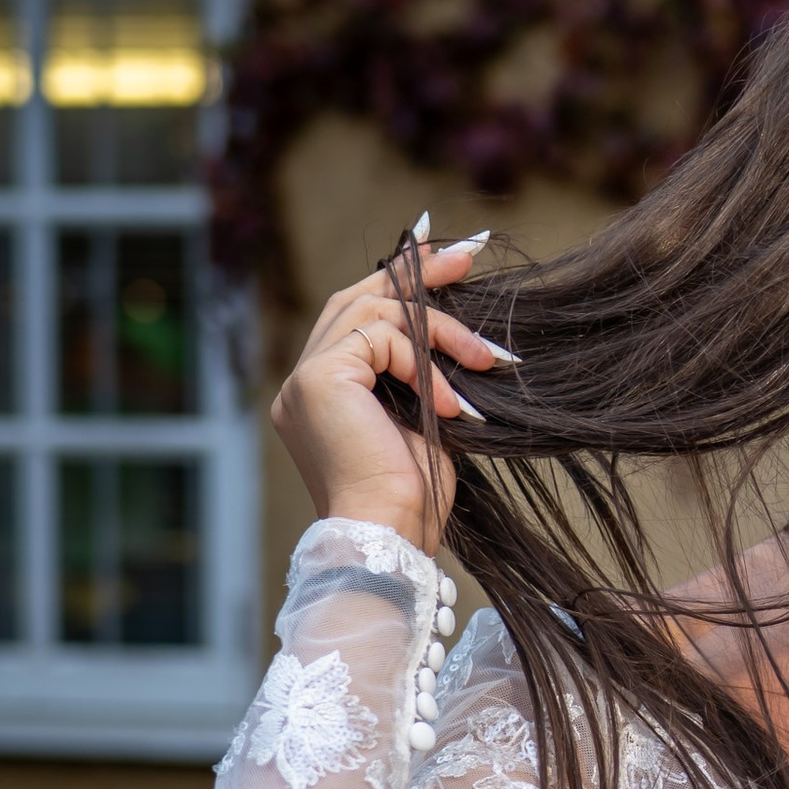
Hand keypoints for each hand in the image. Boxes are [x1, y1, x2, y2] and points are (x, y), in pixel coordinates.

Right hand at [270, 226, 509, 552]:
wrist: (391, 533)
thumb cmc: (413, 496)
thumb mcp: (425, 421)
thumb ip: (423, 375)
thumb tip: (457, 332)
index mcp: (324, 394)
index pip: (356, 317)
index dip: (400, 283)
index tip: (448, 260)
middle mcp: (303, 382)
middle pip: (357, 297)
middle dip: (416, 273)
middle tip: (469, 255)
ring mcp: (305, 378)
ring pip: (374, 309)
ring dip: (439, 326)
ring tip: (484, 356)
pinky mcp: (319, 378)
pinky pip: (380, 336)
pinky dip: (424, 360)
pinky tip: (450, 403)